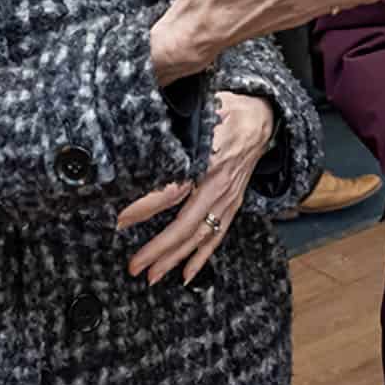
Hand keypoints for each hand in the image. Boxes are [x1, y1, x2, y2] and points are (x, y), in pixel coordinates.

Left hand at [117, 94, 275, 285]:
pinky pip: (216, 236)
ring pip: (199, 237)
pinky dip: (201, 257)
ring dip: (175, 259)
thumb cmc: (229, 109)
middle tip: (135, 265)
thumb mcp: (203, 110)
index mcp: (208, 161)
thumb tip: (146, 134)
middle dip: (158, 249)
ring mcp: (228, 199)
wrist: (264, 116)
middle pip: (184, 225)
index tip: (121, 219)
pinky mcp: (232, 205)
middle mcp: (218, 186)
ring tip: (153, 275)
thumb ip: (179, 123)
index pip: (172, 191)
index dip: (145, 208)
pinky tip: (186, 274)